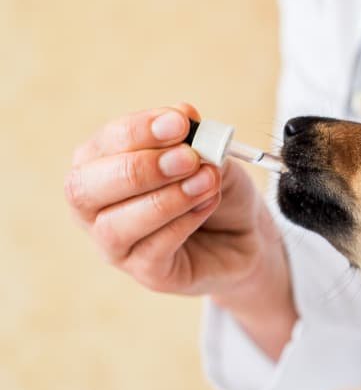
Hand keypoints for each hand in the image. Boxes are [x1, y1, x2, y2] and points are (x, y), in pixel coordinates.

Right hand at [65, 105, 294, 356]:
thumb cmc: (214, 187)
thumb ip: (196, 138)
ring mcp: (116, 246)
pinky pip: (152, 251)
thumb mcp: (211, 155)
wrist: (247, 233)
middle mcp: (95, 207)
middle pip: (85, 189)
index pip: (104, 143)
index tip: (181, 121)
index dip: (140, 130)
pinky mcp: (148, 273)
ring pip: (115, 226)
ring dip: (165, 199)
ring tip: (206, 181)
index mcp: (101, 165)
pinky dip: (182, 223)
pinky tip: (208, 204)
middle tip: (188, 158)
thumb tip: (183, 116)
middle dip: (140, 169)